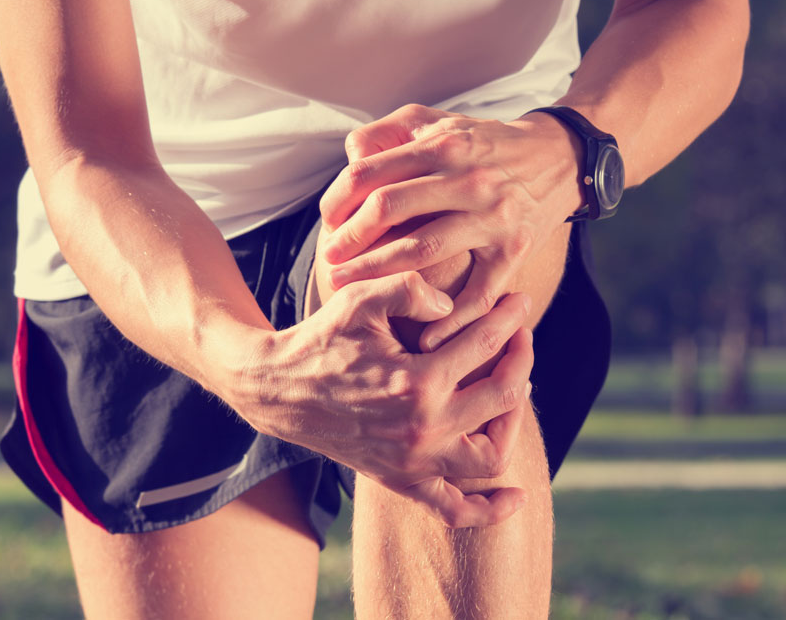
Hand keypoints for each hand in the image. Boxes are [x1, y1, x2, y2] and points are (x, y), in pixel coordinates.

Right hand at [235, 271, 533, 527]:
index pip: (486, 344)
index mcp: (417, 381)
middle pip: (503, 398)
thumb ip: (411, 288)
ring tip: (513, 393)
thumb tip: (456, 305)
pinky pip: (454, 510)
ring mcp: (412, 462)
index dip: (509, 318)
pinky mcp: (400, 480)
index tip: (520, 302)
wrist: (278, 388)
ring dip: (513, 423)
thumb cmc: (321, 339)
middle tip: (520, 337)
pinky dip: (489, 510)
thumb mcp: (360, 298)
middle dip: (521, 360)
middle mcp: (421, 430)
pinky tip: (515, 497)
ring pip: (491, 457)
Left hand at [319, 104, 581, 350]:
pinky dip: (451, 319)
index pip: (371, 172)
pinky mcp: (514, 250)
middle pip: (389, 208)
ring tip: (350, 289)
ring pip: (423, 249)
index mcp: (443, 145)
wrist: (558, 157)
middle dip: (349, 239)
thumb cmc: (485, 143)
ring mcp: (493, 217)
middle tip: (330, 262)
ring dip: (379, 273)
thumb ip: (390, 132)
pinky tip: (423, 336)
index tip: (327, 222)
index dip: (338, 199)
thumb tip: (350, 159)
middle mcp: (468, 178)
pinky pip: (478, 292)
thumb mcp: (438, 122)